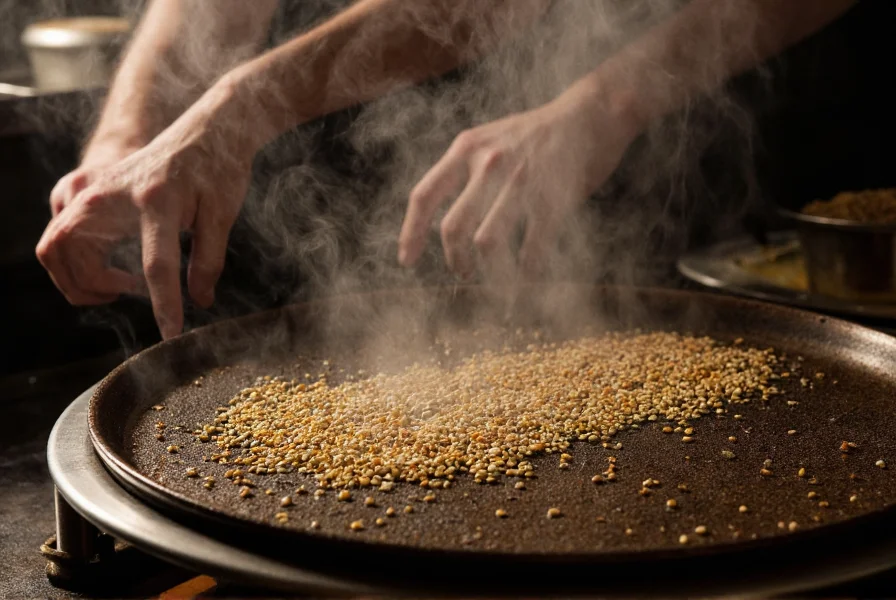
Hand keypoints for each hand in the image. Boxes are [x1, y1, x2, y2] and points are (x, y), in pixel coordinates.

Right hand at [36, 80, 254, 338]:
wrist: (207, 128)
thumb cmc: (218, 168)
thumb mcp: (222, 215)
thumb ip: (209, 261)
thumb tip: (200, 301)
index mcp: (156, 199)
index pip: (157, 266)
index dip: (164, 305)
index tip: (171, 334)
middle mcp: (112, 192)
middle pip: (76, 255)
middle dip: (93, 288)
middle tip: (129, 294)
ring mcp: (92, 187)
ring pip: (56, 245)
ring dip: (75, 275)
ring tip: (116, 284)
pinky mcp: (85, 186)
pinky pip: (58, 229)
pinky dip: (69, 254)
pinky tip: (103, 260)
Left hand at [397, 83, 639, 279]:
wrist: (591, 114)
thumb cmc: (538, 133)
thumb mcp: (490, 138)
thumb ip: (466, 168)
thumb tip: (445, 216)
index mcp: (466, 148)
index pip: (424, 196)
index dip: (411, 233)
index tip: (407, 260)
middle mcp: (488, 164)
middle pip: (453, 228)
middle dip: (455, 261)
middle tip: (462, 272)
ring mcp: (521, 182)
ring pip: (487, 243)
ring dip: (488, 272)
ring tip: (495, 280)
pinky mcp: (552, 199)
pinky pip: (531, 248)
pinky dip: (526, 271)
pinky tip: (527, 276)